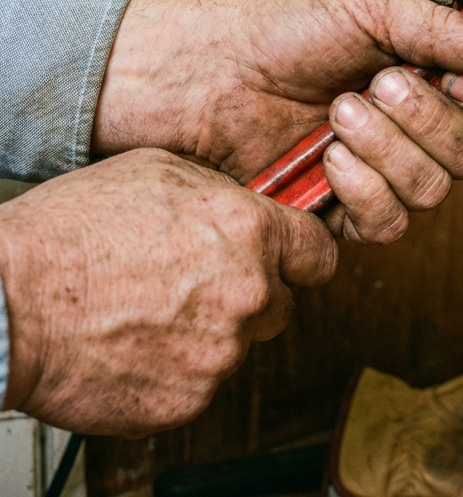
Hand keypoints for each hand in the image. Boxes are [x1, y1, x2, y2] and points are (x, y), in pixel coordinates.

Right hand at [0, 150, 335, 435]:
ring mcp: (219, 355)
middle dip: (251, 295)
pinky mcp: (185, 402)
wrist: (8, 301)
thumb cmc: (74, 230)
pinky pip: (199, 384)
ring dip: (210, 333)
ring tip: (152, 311)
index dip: (302, 255)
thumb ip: (224, 196)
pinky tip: (136, 343)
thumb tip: (248, 208)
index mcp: (251, 234)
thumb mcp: (163, 171)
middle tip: (197, 283)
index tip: (291, 259)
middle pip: (281, 305)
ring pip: (237, 346)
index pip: (319, 254)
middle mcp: (248, 295)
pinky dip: (176, 370)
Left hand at [92, 0, 462, 242]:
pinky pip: (390, 223)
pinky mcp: (350, 212)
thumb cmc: (284, 32)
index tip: (456, 79)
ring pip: (434, 190)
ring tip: (337, 112)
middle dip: (427, 121)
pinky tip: (328, 158)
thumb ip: (442, 29)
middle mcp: (420, 128)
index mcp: (435, 74)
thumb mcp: (369, 9)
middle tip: (379, 84)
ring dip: (386, 148)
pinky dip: (361, 188)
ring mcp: (387, 173)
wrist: (209, 77)